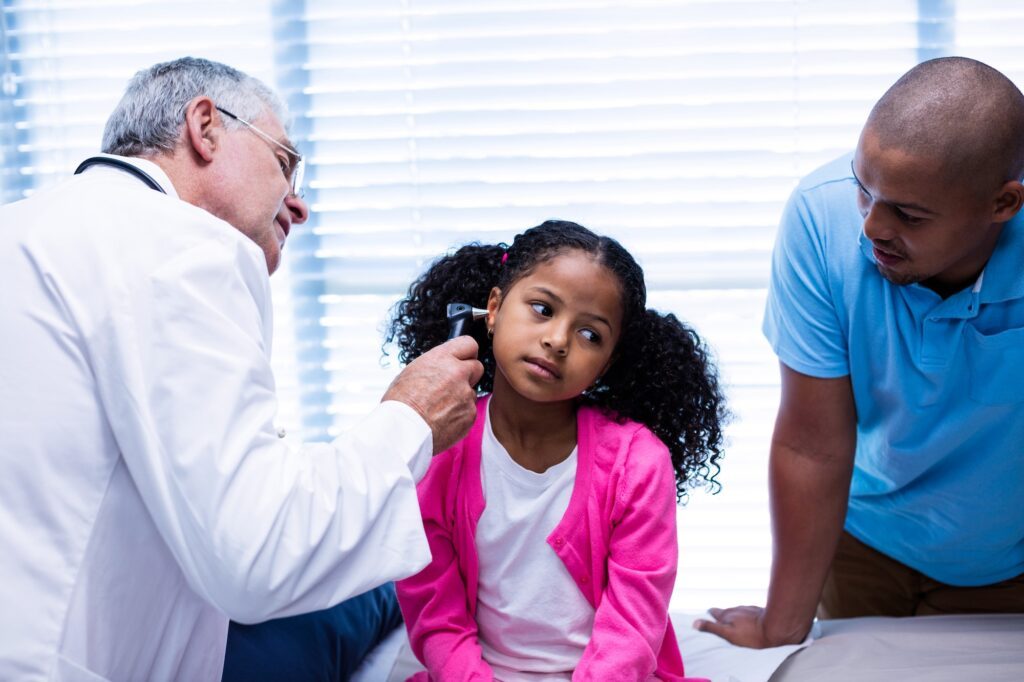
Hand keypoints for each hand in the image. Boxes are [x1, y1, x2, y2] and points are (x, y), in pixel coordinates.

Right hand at [382, 336, 483, 453]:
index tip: (464, 360)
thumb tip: (445, 367)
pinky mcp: (470, 414)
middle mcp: (458, 373)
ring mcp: (466, 394)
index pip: (469, 344)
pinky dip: (459, 416)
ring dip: (460, 399)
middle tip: (452, 386)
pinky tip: (442, 420)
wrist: (402, 429)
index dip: (467, 354)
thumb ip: (436, 366)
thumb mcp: (413, 371)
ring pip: (471, 393)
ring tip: (438, 409)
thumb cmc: (401, 402)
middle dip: (468, 375)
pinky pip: (469, 412)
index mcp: (442, 358)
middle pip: (477, 367)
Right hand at [693, 605, 803, 648]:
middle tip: (722, 624)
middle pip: (725, 611)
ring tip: (737, 625)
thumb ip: (711, 628)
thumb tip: (694, 622)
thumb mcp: (728, 634)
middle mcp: (735, 609)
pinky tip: (751, 624)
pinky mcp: (758, 610)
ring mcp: (747, 608)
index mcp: (726, 615)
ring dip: (735, 617)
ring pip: (737, 611)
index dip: (710, 615)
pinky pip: (749, 613)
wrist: (775, 628)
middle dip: (722, 616)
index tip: (708, 619)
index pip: (713, 611)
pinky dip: (747, 617)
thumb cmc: (751, 635)